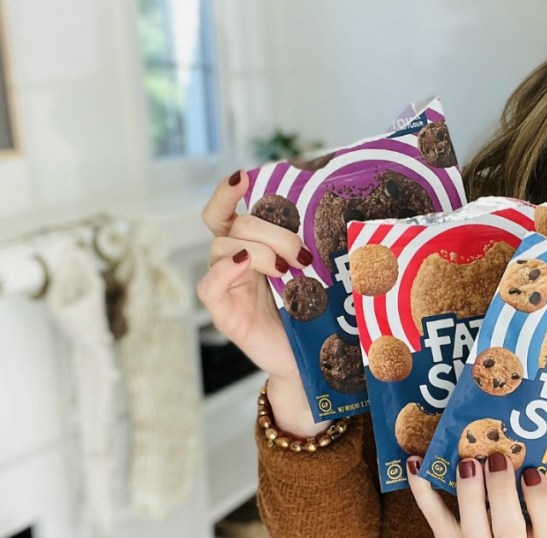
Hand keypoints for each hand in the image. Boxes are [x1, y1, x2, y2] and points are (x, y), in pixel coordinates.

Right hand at [196, 170, 320, 434]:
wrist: (314, 361)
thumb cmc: (317, 313)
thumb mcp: (317, 272)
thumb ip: (310, 245)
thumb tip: (332, 214)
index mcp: (253, 247)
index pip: (227, 212)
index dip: (227, 192)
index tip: (244, 176)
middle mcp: (235, 262)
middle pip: (236, 225)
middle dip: (272, 232)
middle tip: (303, 256)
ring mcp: (226, 286)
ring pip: (224, 246)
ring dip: (260, 250)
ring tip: (288, 270)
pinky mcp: (223, 313)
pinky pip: (208, 284)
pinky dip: (225, 270)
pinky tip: (246, 266)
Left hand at [407, 454, 546, 537]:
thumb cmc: (518, 533)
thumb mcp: (540, 527)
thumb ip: (541, 503)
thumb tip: (536, 453)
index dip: (541, 498)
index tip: (533, 472)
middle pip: (508, 526)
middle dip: (501, 490)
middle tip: (497, 459)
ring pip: (472, 526)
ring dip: (469, 492)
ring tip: (468, 462)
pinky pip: (435, 516)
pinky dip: (423, 490)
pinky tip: (416, 462)